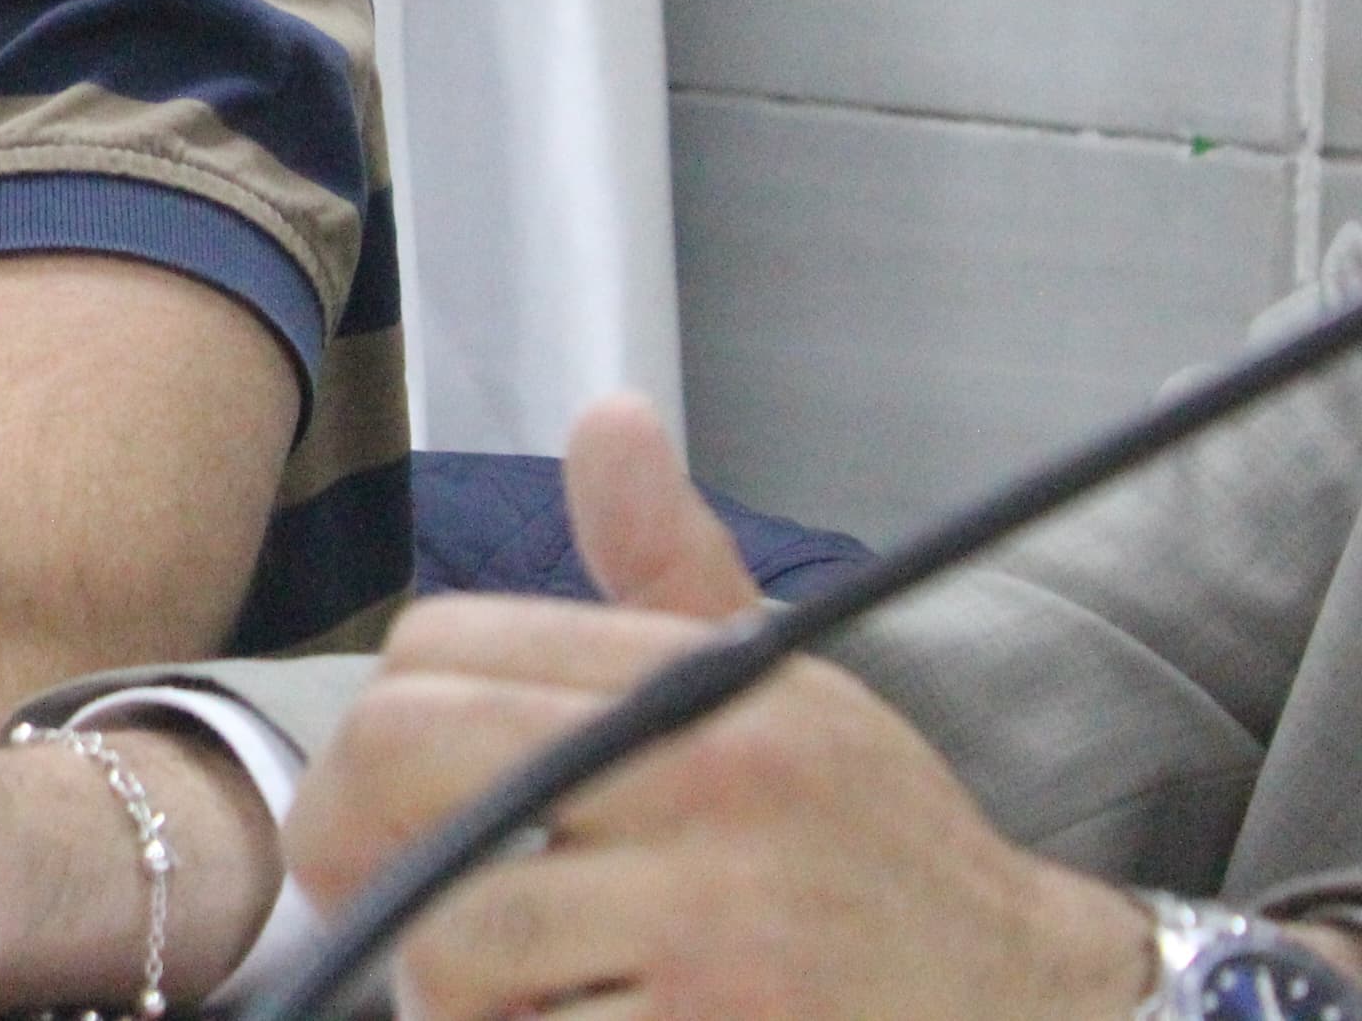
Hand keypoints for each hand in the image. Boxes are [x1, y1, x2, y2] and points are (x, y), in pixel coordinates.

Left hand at [287, 394, 1154, 1019]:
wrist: (1035, 996)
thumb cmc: (882, 850)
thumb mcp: (787, 687)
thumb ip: (668, 566)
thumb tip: (605, 419)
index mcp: (699, 683)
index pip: (439, 646)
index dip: (365, 732)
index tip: (371, 805)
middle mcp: (705, 777)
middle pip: (407, 757)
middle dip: (347, 843)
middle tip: (365, 900)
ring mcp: (718, 917)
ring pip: (452, 930)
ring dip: (446, 988)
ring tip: (507, 996)